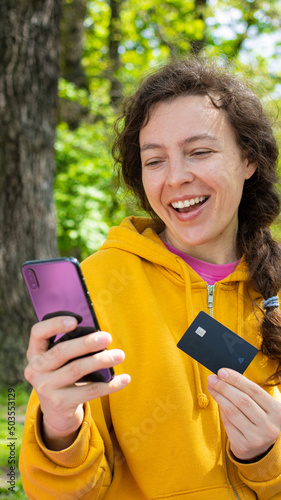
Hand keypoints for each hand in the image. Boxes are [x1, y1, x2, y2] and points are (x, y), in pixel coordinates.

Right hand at [24, 316, 130, 449]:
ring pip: (76, 369)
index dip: (55, 324)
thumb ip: (70, 345)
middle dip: (86, 343)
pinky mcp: (60, 403)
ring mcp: (46, 388)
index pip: (38, 332)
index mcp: (35, 353)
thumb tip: (99, 334)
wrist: (57, 412)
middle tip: (107, 337)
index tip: (76, 321)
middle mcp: (36, 369)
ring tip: (120, 355)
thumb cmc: (63, 374)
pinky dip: (110, 384)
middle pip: (61, 351)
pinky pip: (89, 390)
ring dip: (101, 360)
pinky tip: (124, 379)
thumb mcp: (58, 360)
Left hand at [207, 368, 280, 460]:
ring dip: (219, 396)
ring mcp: (257, 438)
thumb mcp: (264, 406)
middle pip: (242, 401)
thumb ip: (249, 392)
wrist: (261, 448)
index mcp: (277, 411)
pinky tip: (218, 402)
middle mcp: (269, 426)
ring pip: (233, 412)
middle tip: (212, 378)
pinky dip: (221, 411)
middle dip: (224, 387)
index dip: (236, 379)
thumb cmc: (259, 419)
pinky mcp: (244, 446)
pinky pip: (227, 424)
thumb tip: (225, 376)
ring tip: (211, 387)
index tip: (222, 371)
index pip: (254, 390)